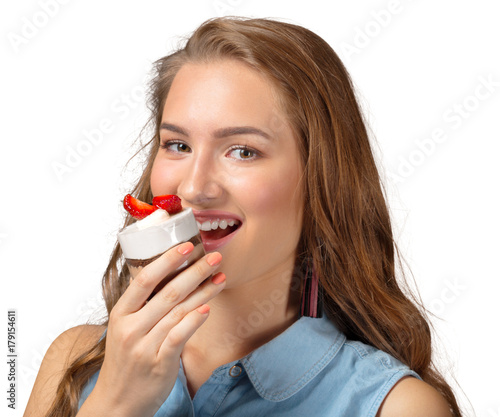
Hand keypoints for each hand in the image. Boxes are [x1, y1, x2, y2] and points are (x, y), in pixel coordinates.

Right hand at [86, 242, 224, 416]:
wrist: (117, 403)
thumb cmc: (126, 361)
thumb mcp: (125, 330)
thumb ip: (144, 307)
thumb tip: (174, 278)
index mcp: (120, 314)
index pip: (144, 279)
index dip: (167, 260)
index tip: (187, 246)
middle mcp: (130, 327)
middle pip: (168, 292)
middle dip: (195, 271)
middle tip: (215, 258)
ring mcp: (143, 346)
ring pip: (179, 311)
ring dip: (204, 293)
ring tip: (221, 279)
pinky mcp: (159, 363)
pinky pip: (180, 336)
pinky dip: (194, 320)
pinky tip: (208, 309)